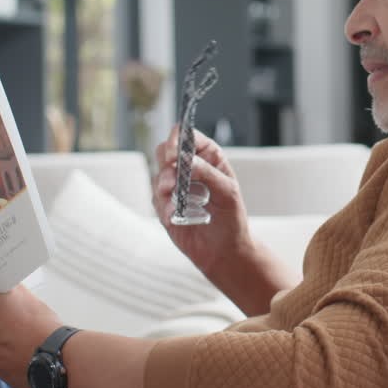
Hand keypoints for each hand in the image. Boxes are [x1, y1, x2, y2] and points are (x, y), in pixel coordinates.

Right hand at [152, 125, 252, 278]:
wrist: (223, 251)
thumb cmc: (231, 219)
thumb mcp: (227, 193)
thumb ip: (208, 174)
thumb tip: (187, 160)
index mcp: (209, 158)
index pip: (188, 136)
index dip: (177, 139)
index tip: (174, 153)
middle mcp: (190, 168)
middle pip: (165, 151)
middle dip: (165, 163)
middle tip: (172, 179)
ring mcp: (175, 186)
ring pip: (158, 175)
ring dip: (164, 187)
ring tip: (175, 203)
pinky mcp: (165, 204)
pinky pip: (156, 199)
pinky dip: (164, 207)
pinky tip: (174, 217)